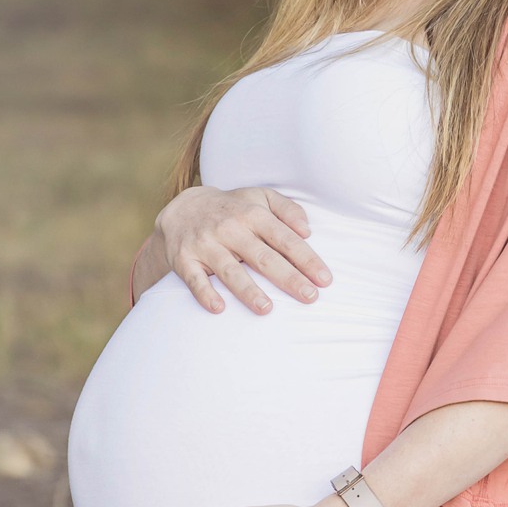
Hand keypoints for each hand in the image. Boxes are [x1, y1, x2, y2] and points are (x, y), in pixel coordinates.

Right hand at [155, 184, 332, 315]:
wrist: (183, 208)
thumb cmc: (232, 208)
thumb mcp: (260, 197)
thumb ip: (287, 209)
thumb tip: (307, 231)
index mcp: (253, 214)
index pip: (285, 239)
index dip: (306, 259)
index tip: (324, 279)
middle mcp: (230, 228)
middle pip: (262, 257)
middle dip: (287, 278)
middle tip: (309, 297)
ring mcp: (206, 244)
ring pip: (229, 270)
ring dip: (247, 290)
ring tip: (266, 308)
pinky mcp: (185, 259)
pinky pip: (194, 279)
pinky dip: (205, 293)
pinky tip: (219, 308)